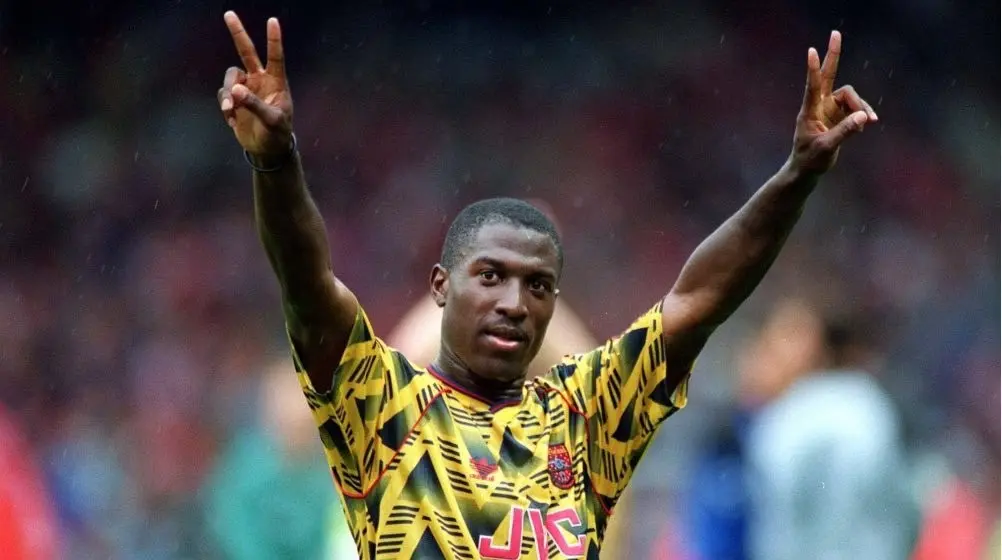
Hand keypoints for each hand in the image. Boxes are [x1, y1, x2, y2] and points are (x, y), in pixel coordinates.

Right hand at [218, 12, 292, 157]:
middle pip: (246, 52)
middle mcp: (259, 80)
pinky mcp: (233, 99)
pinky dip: (225, 107)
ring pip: (229, 78)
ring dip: (227, 93)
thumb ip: (254, 104)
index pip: (275, 57)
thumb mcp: (271, 121)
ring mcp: (245, 89)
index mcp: (276, 82)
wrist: (267, 149)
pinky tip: (233, 121)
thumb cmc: (277, 133)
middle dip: (238, 33)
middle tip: (229, 14)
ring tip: (230, 110)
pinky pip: (223, 96)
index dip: (274, 39)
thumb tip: (235, 89)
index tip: (272, 21)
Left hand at [789, 31, 877, 175]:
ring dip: (862, 106)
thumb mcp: (827, 148)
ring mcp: (830, 110)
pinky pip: (856, 109)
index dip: (814, 69)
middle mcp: (820, 106)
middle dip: (834, 56)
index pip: (813, 86)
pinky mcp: (839, 117)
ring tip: (872, 120)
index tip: (812, 51)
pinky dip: (863, 114)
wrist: (807, 170)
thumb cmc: (810, 160)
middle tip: (835, 33)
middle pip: (829, 75)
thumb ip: (845, 131)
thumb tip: (864, 116)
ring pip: (851, 97)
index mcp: (810, 111)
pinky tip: (868, 123)